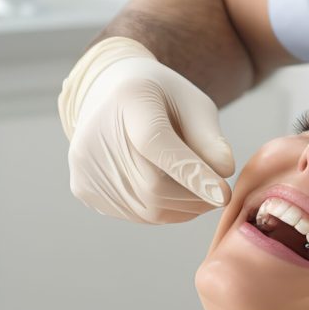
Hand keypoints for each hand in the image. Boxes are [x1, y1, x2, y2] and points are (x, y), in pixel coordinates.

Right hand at [59, 37, 234, 222]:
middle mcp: (97, 135)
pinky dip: (164, 211)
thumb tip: (223, 172)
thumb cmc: (161, 99)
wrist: (110, 96)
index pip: (155, 143)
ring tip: (198, 191)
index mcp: (129, 99)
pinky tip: (173, 192)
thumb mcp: (193, 103)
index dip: (191, 172)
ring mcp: (87, 166)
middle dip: (194, 197)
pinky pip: (135, 214)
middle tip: (218, 192)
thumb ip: (209, 137)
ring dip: (183, 208)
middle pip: (153, 186)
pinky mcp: (85, 189)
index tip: (223, 194)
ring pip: (147, 209)